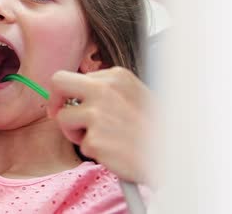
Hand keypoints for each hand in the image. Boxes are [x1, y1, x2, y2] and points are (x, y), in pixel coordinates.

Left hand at [47, 67, 152, 183]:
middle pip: (58, 82)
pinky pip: (81, 145)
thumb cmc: (155, 129)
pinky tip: (114, 151)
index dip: (67, 93)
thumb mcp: (134, 95)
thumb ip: (106, 90)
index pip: (72, 76)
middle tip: (59, 115)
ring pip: (63, 119)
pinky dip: (94, 151)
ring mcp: (98, 115)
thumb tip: (74, 92)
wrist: (176, 155)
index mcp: (115, 76)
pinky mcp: (95, 140)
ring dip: (76, 132)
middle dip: (54, 100)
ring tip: (102, 138)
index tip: (69, 104)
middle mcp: (104, 90)